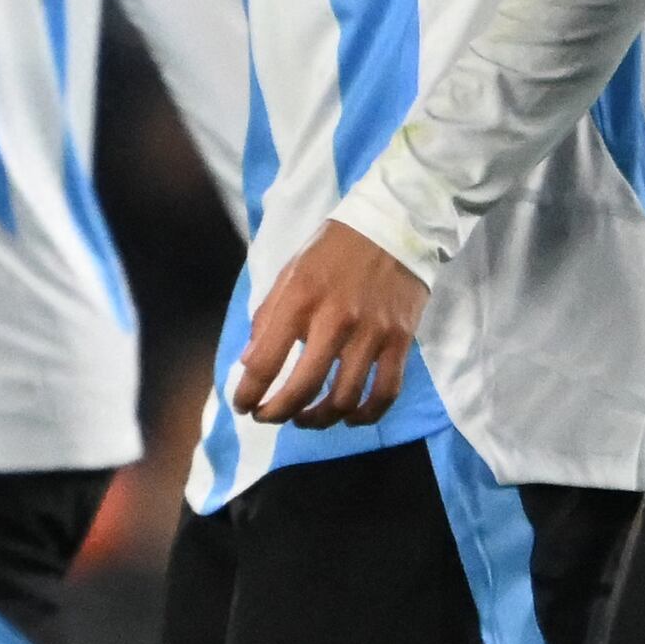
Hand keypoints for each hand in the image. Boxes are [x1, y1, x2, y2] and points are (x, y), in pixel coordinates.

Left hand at [231, 218, 424, 426]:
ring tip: (307, 418)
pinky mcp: (401, 340)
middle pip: (304, 388)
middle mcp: (335, 320)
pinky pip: (385, 392)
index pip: (265, 362)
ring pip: (345, 398)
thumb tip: (249, 362)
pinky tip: (350, 417)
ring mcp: (372, 333)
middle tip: (269, 417)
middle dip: (279, 413)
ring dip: (321, 419)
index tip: (243, 405)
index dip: (248, 393)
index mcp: (300, 299)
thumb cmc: (334, 249)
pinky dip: (367, 415)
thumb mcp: (291, 272)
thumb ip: (267, 317)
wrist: (394, 224)